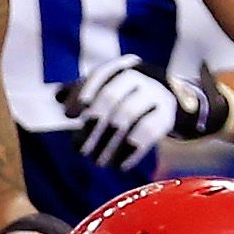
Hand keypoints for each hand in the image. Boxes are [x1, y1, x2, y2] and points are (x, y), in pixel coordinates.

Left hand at [67, 57, 232, 167]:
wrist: (177, 102)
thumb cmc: (130, 97)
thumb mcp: (109, 88)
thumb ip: (81, 91)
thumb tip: (56, 95)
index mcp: (122, 67)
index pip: (99, 75)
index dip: (82, 93)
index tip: (69, 115)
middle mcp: (141, 76)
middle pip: (111, 99)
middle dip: (92, 126)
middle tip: (79, 149)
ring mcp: (157, 94)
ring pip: (126, 118)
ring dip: (108, 144)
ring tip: (96, 162)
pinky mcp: (168, 115)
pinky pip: (147, 133)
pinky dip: (130, 151)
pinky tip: (119, 165)